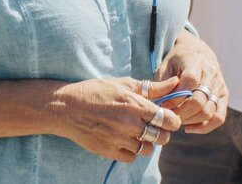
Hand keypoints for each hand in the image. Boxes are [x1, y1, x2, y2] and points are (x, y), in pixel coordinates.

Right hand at [51, 76, 182, 162]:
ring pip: (147, 149)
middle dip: (161, 132)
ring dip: (146, 142)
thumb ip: (151, 88)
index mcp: (134, 104)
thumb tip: (175, 85)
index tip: (167, 118)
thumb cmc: (96, 91)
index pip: (167, 119)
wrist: (66, 107)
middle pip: (161, 137)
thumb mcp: (123, 84)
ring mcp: (118, 139)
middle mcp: (128, 123)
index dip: (172, 120)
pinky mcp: (109, 151)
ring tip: (136, 132)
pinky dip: (131, 150)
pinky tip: (123, 138)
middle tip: (152, 126)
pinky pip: (131, 157)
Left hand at [155, 30, 228, 132]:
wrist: (197, 52)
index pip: (189, 82)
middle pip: (199, 100)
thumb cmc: (177, 60)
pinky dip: (204, 127)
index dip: (175, 97)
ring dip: (191, 120)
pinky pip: (219, 117)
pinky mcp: (224, 96)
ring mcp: (220, 85)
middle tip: (168, 116)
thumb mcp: (165, 65)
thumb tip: (164, 105)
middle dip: (181, 112)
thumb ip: (163, 83)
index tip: (162, 104)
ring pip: (209, 111)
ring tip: (177, 120)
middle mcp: (211, 73)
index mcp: (195, 61)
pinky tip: (189, 128)